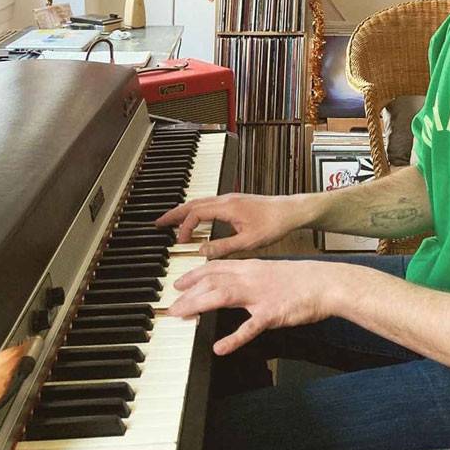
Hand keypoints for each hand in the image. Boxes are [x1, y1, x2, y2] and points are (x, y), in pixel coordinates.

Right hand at [156, 192, 304, 257]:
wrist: (291, 211)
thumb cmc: (274, 224)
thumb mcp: (248, 242)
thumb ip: (223, 247)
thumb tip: (201, 251)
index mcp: (227, 207)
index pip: (196, 213)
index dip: (184, 227)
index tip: (180, 242)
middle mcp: (226, 199)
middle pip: (193, 203)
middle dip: (174, 214)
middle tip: (158, 223)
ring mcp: (230, 198)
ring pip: (200, 202)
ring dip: (185, 211)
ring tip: (172, 222)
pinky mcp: (235, 201)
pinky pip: (209, 204)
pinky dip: (197, 211)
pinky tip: (196, 220)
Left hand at [167, 258, 339, 353]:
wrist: (326, 282)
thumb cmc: (302, 280)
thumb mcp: (270, 272)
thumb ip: (250, 278)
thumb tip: (234, 285)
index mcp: (251, 267)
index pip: (215, 267)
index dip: (193, 275)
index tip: (178, 284)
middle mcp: (251, 277)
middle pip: (212, 281)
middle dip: (188, 293)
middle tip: (171, 305)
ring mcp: (261, 295)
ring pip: (223, 295)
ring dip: (198, 305)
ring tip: (181, 315)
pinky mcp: (273, 313)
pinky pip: (251, 327)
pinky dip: (234, 338)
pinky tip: (220, 348)